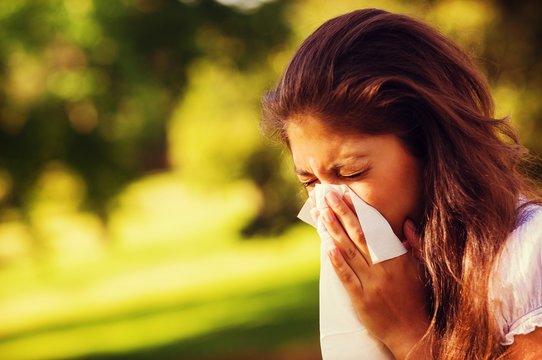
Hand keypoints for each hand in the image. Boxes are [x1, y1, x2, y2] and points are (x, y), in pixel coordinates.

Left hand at [318, 191, 429, 359]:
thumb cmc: (417, 298)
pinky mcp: (361, 300)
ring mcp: (371, 284)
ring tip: (322, 213)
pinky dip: (337, 263)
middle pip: (358, 235)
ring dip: (333, 231)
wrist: (413, 331)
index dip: (358, 212)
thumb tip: (407, 222)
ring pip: (349, 252)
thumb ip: (415, 243)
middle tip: (327, 196)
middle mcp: (383, 268)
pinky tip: (327, 247)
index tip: (345, 196)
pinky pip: (347, 278)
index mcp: (397, 258)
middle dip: (341, 213)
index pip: (374, 229)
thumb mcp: (421, 268)